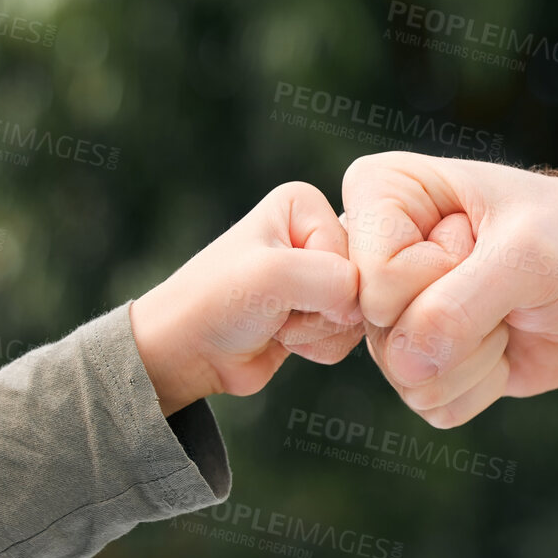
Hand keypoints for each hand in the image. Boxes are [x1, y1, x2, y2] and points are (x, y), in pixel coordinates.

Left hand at [130, 182, 364, 414]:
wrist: (188, 352)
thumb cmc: (217, 303)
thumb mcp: (275, 276)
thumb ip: (339, 280)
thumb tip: (369, 308)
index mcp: (304, 205)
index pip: (355, 252)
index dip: (322, 283)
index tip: (276, 285)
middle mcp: (317, 233)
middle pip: (363, 283)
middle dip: (322, 311)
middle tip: (276, 309)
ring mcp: (319, 275)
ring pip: (359, 314)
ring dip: (317, 331)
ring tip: (276, 323)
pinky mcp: (320, 313)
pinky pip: (348, 336)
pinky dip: (318, 346)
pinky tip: (282, 338)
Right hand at [342, 152, 557, 427]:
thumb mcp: (528, 256)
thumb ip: (458, 307)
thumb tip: (405, 367)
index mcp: (381, 192)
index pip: (374, 277)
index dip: (438, 278)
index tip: (483, 242)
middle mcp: (374, 254)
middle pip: (384, 331)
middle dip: (461, 323)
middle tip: (503, 283)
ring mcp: (396, 314)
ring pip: (405, 376)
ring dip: (477, 358)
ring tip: (506, 310)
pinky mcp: (422, 363)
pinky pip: (432, 404)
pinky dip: (483, 386)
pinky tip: (505, 344)